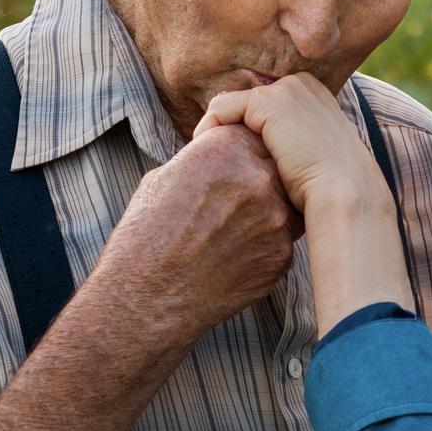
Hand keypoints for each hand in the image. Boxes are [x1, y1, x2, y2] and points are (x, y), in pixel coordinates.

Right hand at [85, 122, 297, 345]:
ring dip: (267, 213)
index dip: (245, 152)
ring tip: (232, 230)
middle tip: (236, 202)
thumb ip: (203, 161)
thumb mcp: (164, 178)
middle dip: (260, 181)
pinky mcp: (280, 256)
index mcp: (226, 149)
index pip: (255, 135)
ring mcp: (274, 219)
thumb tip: (220, 158)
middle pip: (276, 168)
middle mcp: (258, 178)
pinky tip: (233, 256)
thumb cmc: (145, 236)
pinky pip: (281, 242)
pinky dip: (264, 246)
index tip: (234, 168)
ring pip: (285, 206)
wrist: (147, 295)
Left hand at [199, 75, 411, 332]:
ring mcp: (285, 90)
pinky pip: (221, 109)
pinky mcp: (268, 103)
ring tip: (207, 162)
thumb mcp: (310, 157)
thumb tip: (261, 153)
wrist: (345, 194)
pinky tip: (206, 156)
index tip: (233, 159)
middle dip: (231, 128)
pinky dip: (209, 130)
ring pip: (231, 106)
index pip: (264, 106)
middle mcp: (301, 83)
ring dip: (218, 132)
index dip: (246, 131)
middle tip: (215, 161)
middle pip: (246, 103)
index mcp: (314, 94)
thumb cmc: (329, 190)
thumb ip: (287, 144)